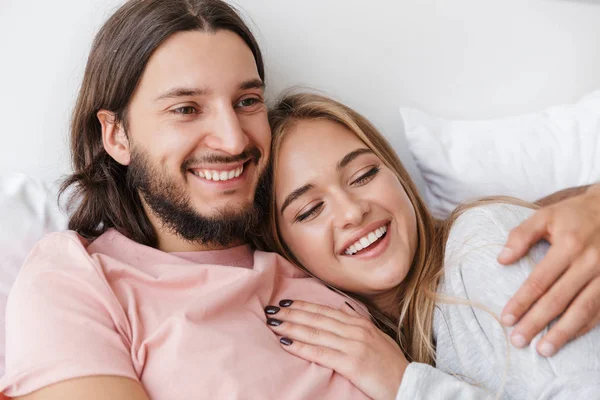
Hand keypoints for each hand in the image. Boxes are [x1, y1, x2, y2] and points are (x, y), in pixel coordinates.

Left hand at [264, 300, 407, 399]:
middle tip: (272, 310)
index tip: (286, 302)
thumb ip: (357, 330)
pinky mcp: (352, 363)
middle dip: (292, 313)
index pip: (326, 311)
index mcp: (361, 323)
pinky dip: (300, 347)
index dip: (304, 306)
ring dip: (291, 327)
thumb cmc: (391, 366)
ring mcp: (354, 345)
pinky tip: (285, 343)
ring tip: (273, 323)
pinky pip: (320, 353)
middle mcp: (356, 330)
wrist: (409, 384)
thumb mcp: (375, 340)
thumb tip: (338, 321)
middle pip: (317, 318)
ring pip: (315, 332)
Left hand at [498, 184, 599, 355]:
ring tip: (543, 349)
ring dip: (562, 332)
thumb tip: (501, 259)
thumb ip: (522, 235)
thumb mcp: (546, 215)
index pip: (539, 280)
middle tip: (518, 340)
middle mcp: (589, 263)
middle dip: (536, 322)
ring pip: (582, 310)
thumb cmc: (575, 215)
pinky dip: (584, 327)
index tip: (506, 319)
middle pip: (558, 299)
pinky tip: (568, 338)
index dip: (522, 301)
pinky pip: (599, 311)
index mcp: (568, 245)